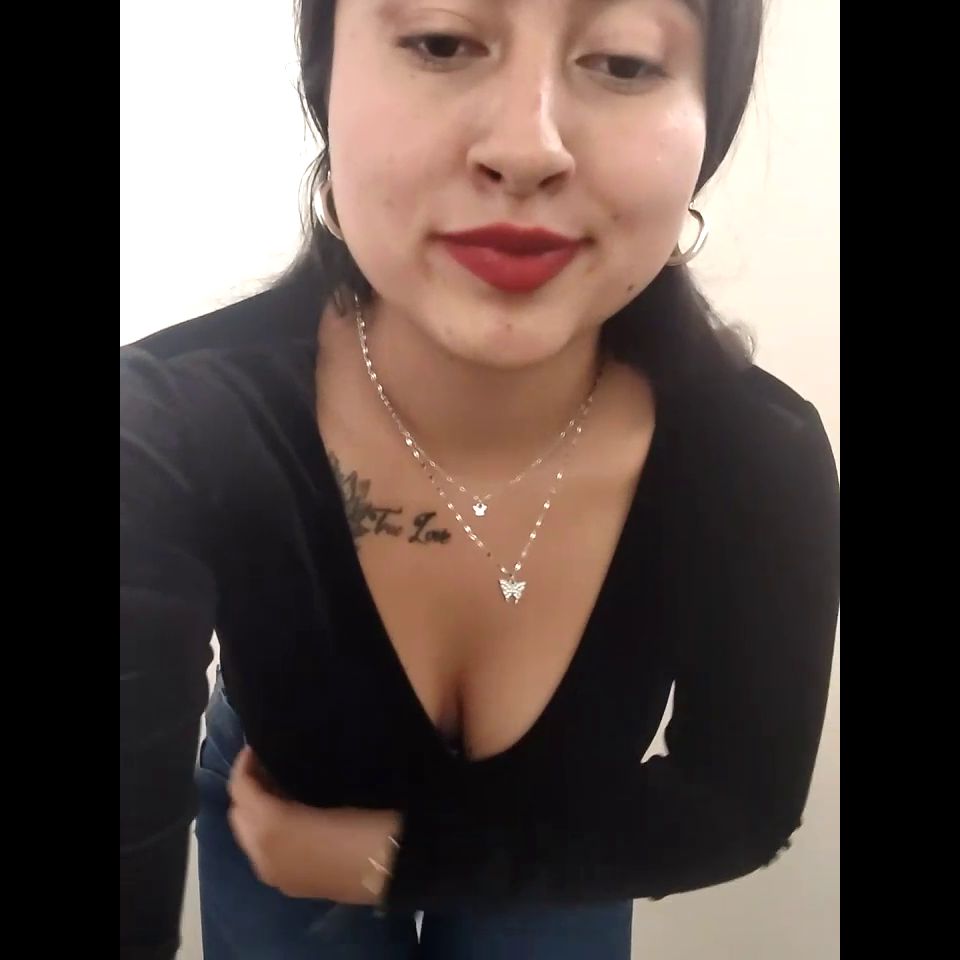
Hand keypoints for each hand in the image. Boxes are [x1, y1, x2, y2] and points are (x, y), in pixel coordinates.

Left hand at [227, 745, 403, 903]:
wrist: (392, 869)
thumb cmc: (365, 822)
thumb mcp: (331, 789)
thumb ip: (295, 780)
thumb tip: (282, 768)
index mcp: (271, 826)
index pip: (241, 788)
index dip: (245, 763)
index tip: (260, 745)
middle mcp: (262, 854)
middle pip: (237, 814)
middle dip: (248, 788)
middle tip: (270, 765)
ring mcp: (275, 875)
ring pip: (249, 836)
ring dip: (257, 811)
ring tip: (282, 787)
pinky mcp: (290, 886)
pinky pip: (263, 853)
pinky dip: (267, 832)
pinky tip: (294, 817)